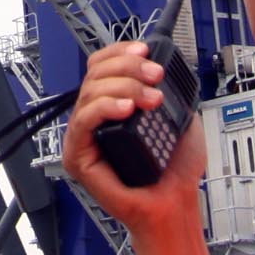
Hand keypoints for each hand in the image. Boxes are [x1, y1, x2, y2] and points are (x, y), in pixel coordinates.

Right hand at [60, 40, 205, 249]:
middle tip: (155, 76)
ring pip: (90, 91)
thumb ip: (165, 90)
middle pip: (95, 73)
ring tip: (151, 99)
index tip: (146, 49)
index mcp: (113, 106)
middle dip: (128, 66)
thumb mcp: (176, 116)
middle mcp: (95, 118)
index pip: (102, 65)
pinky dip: (105, 107)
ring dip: (125, 86)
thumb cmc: (174, 171)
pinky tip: (127, 108)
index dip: (121, 52)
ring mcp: (85, 136)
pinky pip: (82, 120)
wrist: (175, 204)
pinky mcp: (77, 157)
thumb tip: (160, 64)